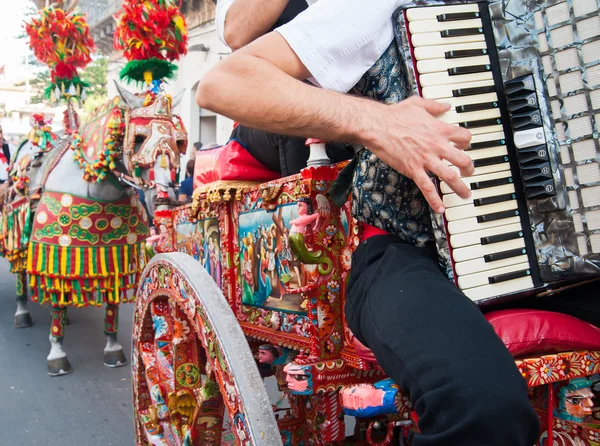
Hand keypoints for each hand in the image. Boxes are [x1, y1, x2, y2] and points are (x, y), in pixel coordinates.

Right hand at [367, 96, 472, 213]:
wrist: (378, 126)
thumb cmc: (395, 114)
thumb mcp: (418, 103)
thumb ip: (434, 105)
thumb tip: (445, 105)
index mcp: (440, 129)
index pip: (464, 137)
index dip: (467, 142)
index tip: (464, 146)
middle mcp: (437, 145)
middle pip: (463, 159)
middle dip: (469, 168)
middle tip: (469, 173)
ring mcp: (426, 159)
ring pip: (450, 176)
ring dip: (460, 187)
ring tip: (465, 194)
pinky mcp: (414, 170)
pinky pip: (428, 188)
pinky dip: (435, 200)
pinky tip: (440, 209)